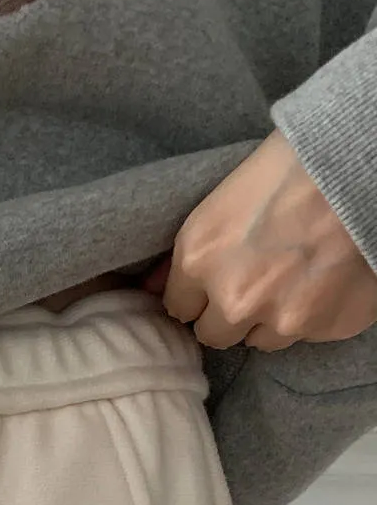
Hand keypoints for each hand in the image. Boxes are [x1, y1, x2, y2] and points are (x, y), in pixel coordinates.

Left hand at [137, 127, 376, 350]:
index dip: (199, 297)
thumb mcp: (223, 198)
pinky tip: (322, 279)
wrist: (359, 164)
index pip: (179, 309)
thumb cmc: (292, 167)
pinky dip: (312, 314)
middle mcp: (235, 299)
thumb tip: (148, 287)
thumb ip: (187, 253)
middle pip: (215, 335)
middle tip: (257, 281)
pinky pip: (306, 334)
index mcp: (200, 260)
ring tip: (294, 276)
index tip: (214, 284)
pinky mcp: (324, 326)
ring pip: (261, 340)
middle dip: (229, 314)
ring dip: (271, 317)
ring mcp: (282, 319)